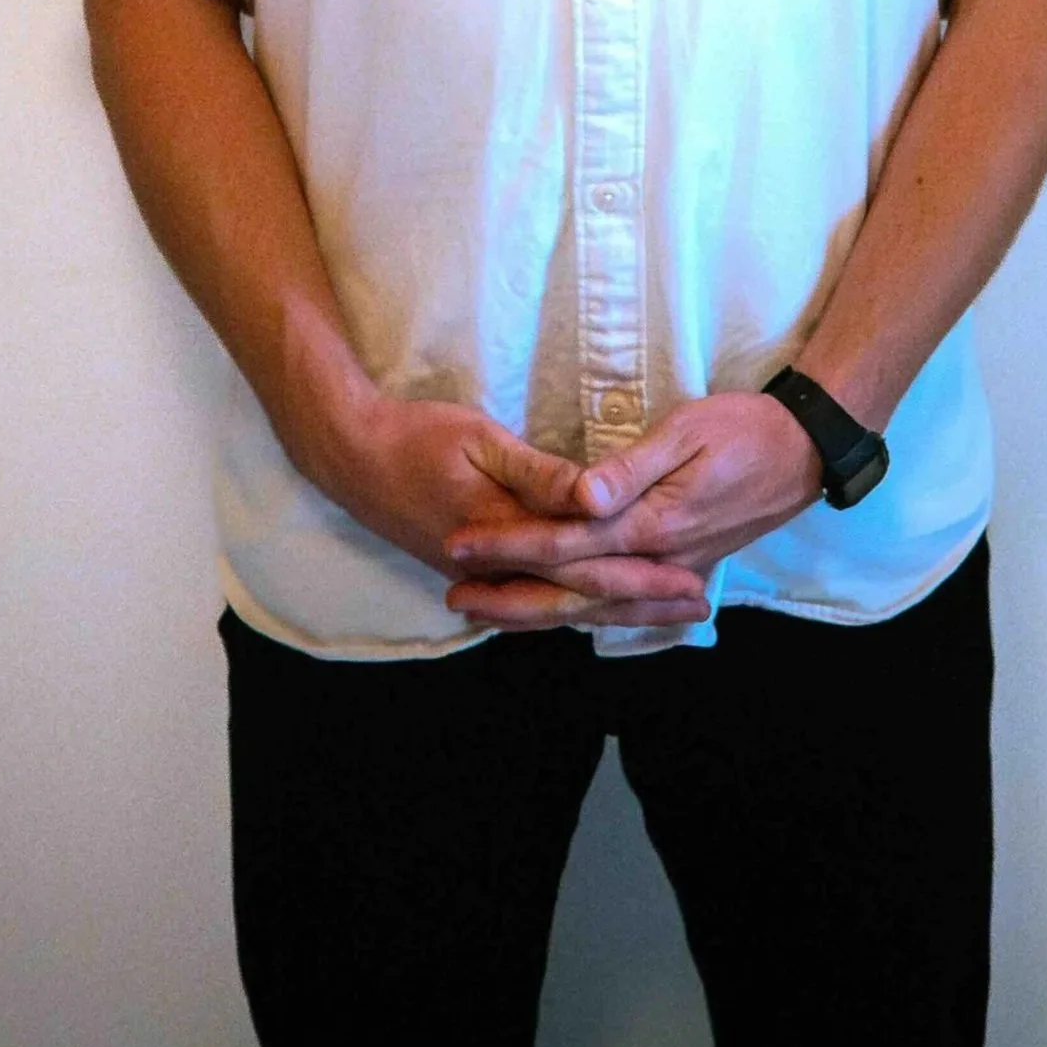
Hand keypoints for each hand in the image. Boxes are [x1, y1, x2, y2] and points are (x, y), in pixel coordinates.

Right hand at [315, 394, 711, 628]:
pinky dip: (571, 606)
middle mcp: (499, 570)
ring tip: (662, 610)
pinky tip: (594, 606)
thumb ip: (539, 475)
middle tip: (696, 604)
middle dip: (641, 601)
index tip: (691, 580)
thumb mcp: (480, 440)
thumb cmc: (417, 437)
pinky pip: (534, 600)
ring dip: (612, 608)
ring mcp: (485, 577)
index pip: (587, 569)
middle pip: (581, 597)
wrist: (350, 457)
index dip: (641, 577)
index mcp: (507, 538)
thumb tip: (594, 496)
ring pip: (558, 607)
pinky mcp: (476, 571)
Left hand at [441, 393, 822, 630]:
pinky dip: (585, 614)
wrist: (804, 452)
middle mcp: (658, 560)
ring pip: (595, 608)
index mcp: (652, 525)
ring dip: (540, 613)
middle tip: (455, 600)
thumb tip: (580, 497)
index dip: (508, 545)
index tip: (460, 544)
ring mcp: (673, 570)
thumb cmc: (744, 428)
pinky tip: (561, 616)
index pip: (564, 544)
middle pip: (571, 592)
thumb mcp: (686, 431)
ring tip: (491, 612)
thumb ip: (630, 468)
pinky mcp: (683, 569)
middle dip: (510, 596)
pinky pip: (623, 605)